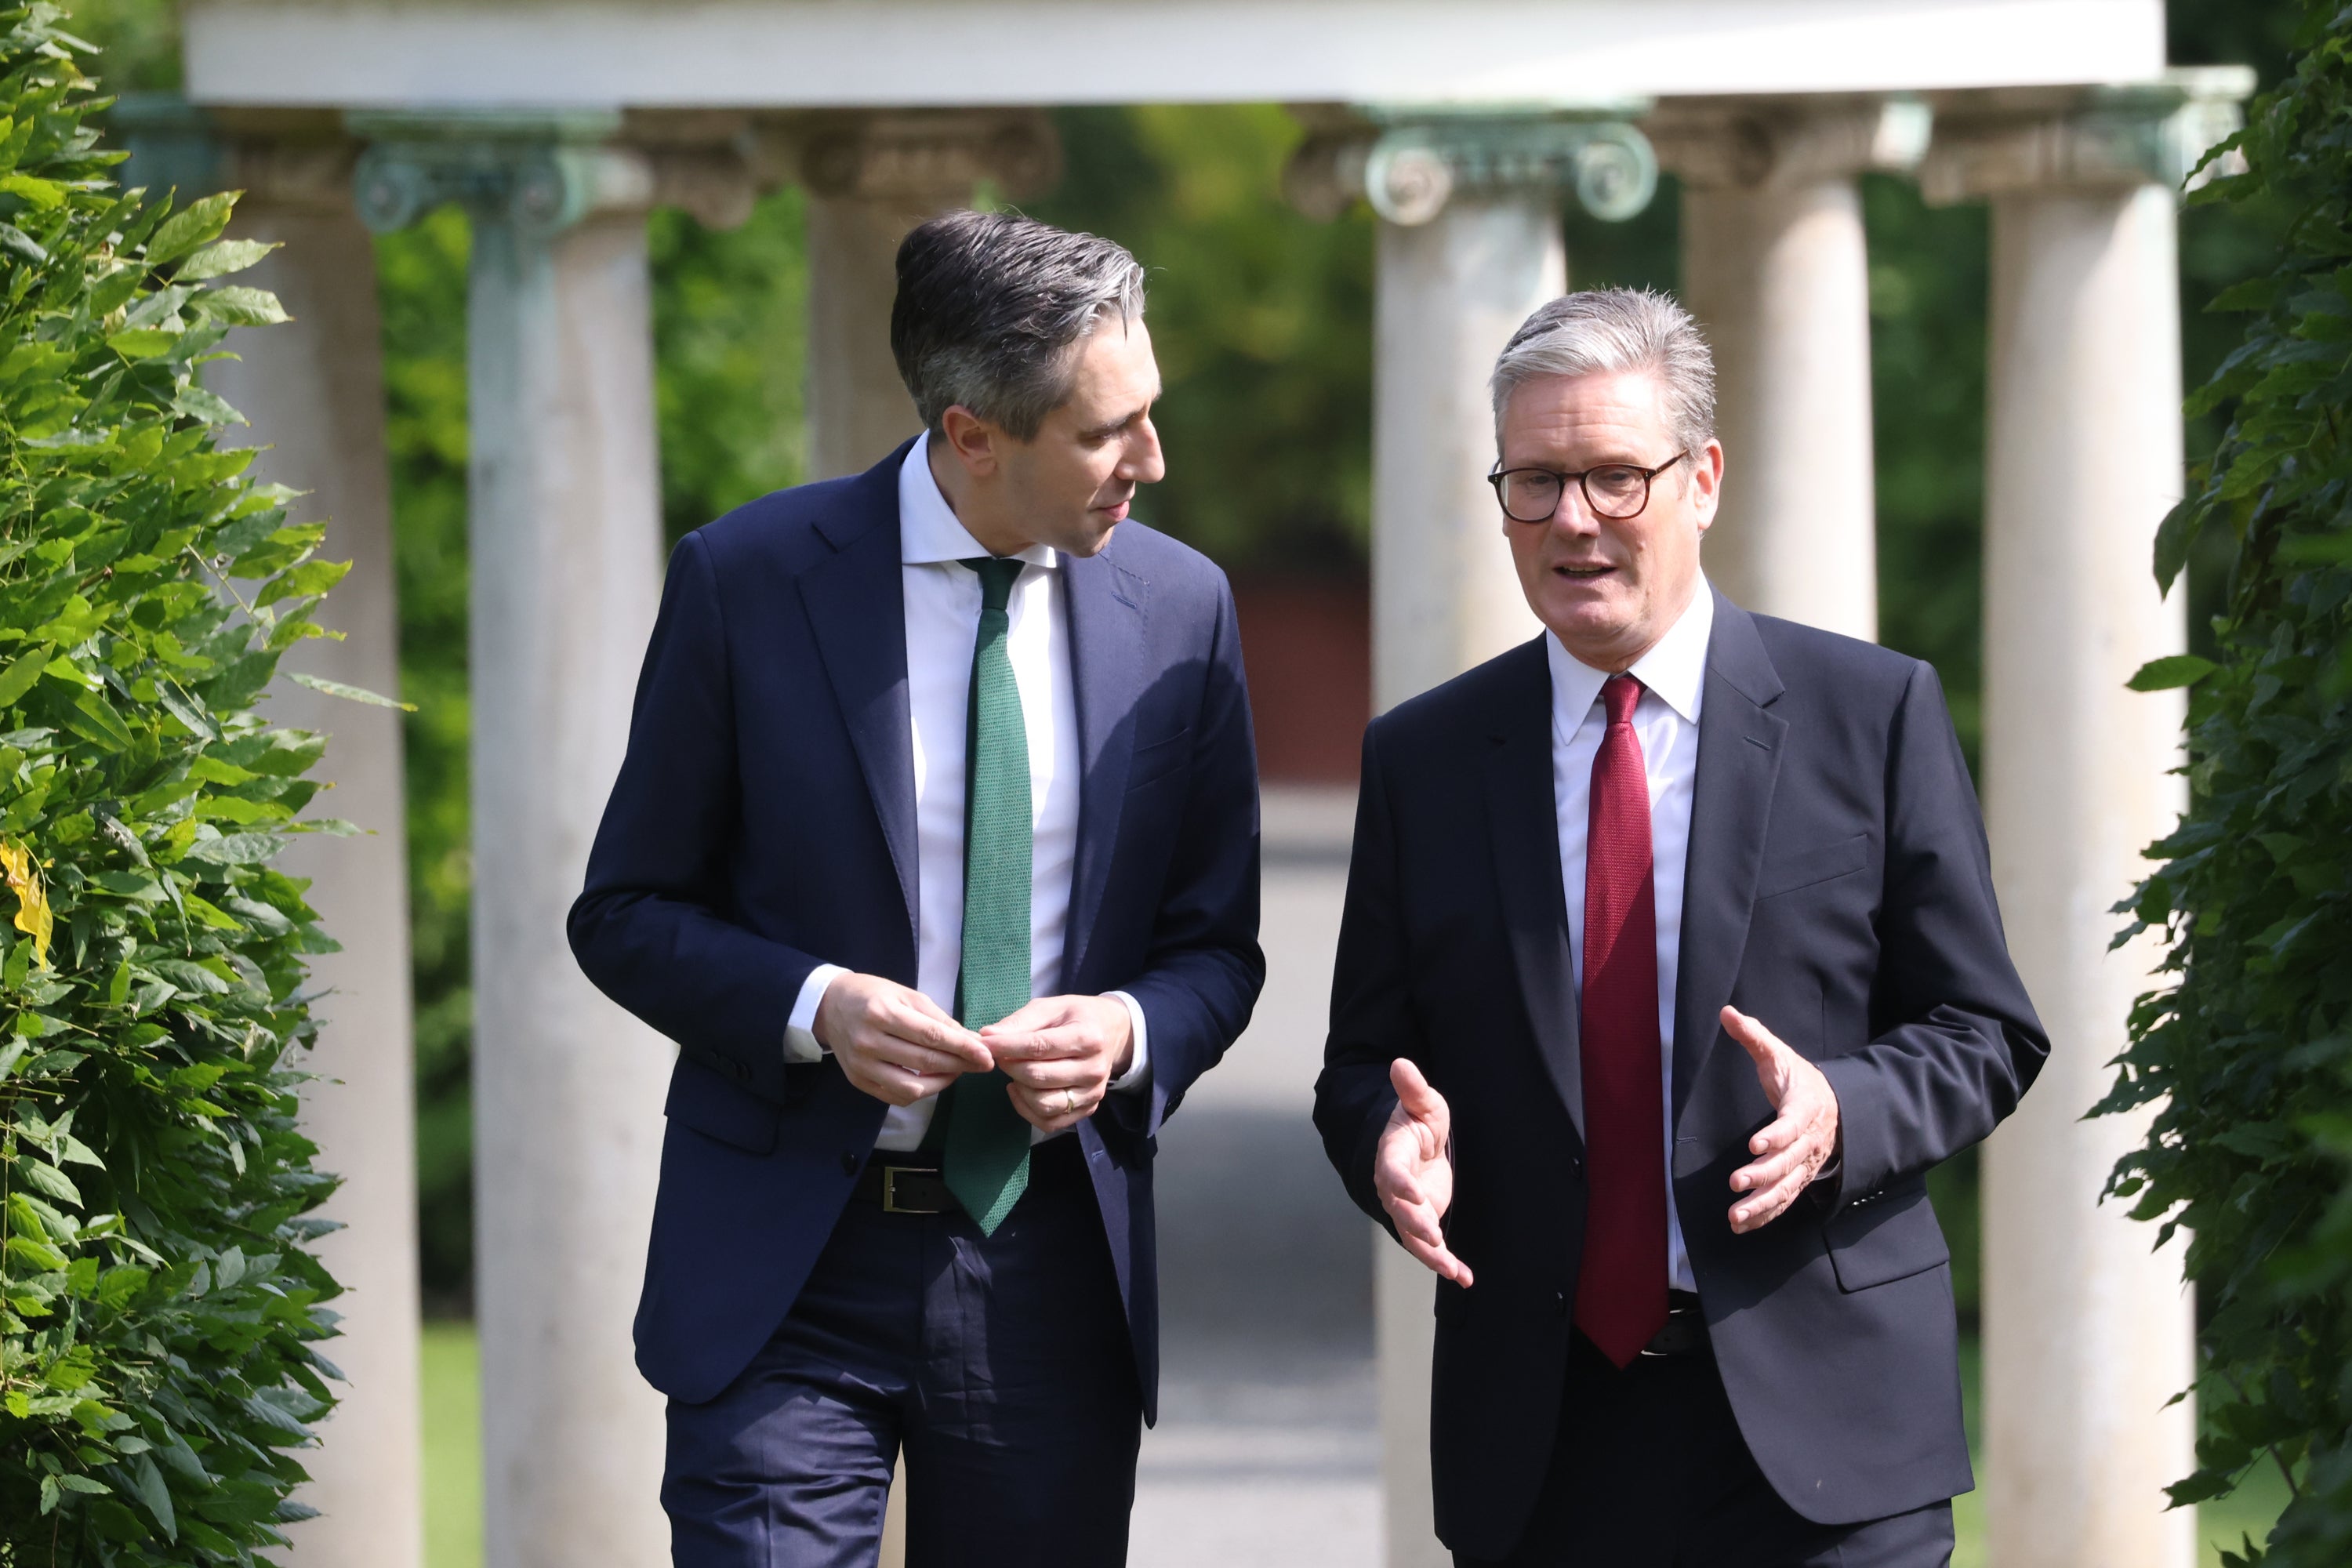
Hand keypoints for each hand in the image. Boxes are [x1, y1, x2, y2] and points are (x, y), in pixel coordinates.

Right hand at [814, 972, 992, 1107]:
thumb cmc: (873, 995)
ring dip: (942, 1083)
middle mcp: (869, 1041)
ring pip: (911, 1087)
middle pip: (924, 1061)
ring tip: (956, 1071)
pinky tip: (933, 1079)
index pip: (931, 1036)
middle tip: (980, 1064)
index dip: (962, 1048)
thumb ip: (938, 1019)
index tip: (986, 1055)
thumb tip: (971, 1040)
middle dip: (959, 1065)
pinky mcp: (858, 1081)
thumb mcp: (907, 995)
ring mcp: (861, 1065)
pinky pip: (896, 1097)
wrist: (830, 1006)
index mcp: (882, 1013)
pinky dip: (920, 1092)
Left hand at [980, 994, 1133, 1135]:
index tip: (984, 1042)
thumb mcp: (1051, 1007)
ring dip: (1019, 1089)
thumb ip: (1020, 1022)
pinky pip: (1050, 1122)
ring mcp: (1093, 1093)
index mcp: (1087, 1037)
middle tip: (1000, 1056)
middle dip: (1010, 1066)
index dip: (1006, 1047)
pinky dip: (1026, 1110)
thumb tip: (987, 1036)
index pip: (1039, 1047)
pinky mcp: (1088, 1109)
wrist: (1112, 1032)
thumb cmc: (1077, 1016)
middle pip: (1038, 1077)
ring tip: (1013, 1072)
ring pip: (1044, 1105)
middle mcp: (1094, 1069)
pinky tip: (1020, 1090)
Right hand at [1373, 1059, 1472, 1286]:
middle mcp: (1395, 1187)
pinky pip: (1431, 1247)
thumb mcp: (1423, 1104)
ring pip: (1413, 1235)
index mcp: (1392, 1155)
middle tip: (1433, 1234)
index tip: (1412, 1192)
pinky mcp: (1424, 1221)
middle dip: (1414, 1223)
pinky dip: (1445, 1263)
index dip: (1399, 1183)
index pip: (1391, 1171)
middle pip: (1399, 1209)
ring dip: (1431, 1252)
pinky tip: (1463, 1277)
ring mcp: (1408, 1208)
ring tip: (1451, 1267)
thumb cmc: (1420, 1122)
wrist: (1420, 1147)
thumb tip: (1401, 1063)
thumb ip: (1413, 1090)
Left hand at [1722, 1005, 1840, 1233]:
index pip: (1793, 1124)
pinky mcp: (1798, 1177)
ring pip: (1787, 1187)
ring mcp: (1806, 1163)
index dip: (1776, 1135)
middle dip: (1764, 1174)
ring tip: (1735, 1215)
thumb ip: (1754, 1036)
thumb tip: (1726, 1011)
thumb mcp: (1779, 1054)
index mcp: (1806, 1108)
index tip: (1754, 1145)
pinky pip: (1784, 1200)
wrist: (1834, 1106)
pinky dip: (1765, 1214)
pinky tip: (1741, 1225)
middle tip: (1737, 1183)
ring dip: (1762, 1203)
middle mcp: (1809, 1140)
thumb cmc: (1799, 1079)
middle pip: (1789, 1161)